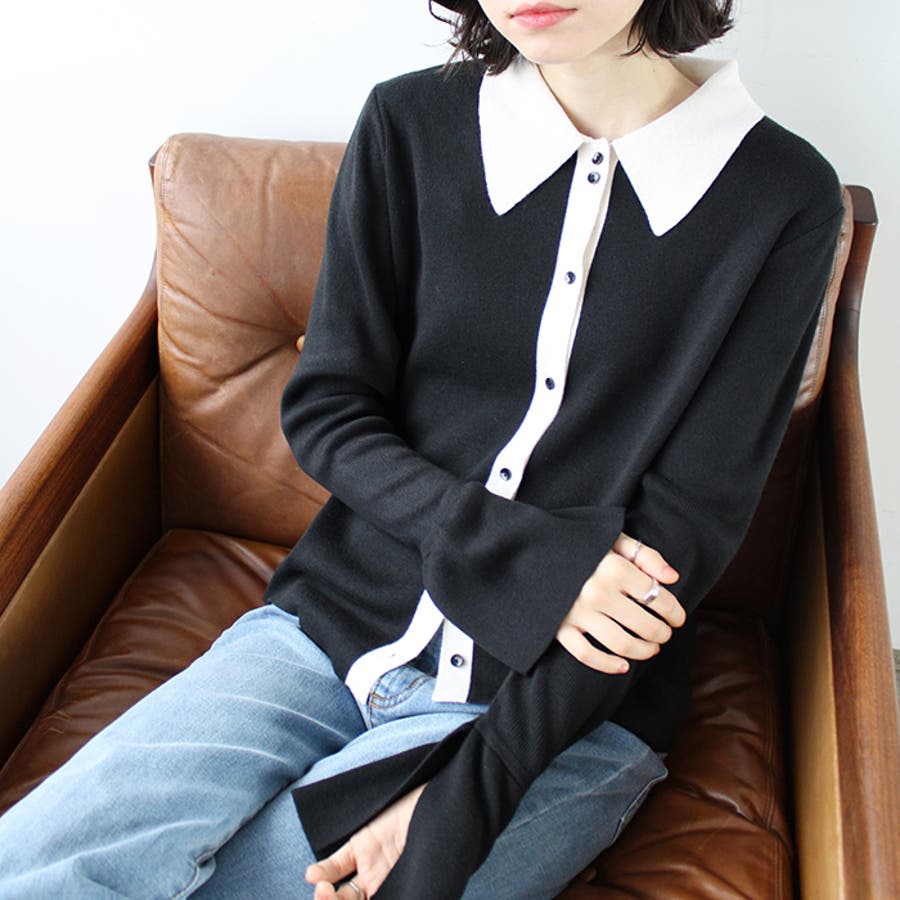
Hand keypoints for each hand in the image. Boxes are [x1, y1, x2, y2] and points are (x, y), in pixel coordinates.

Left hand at [305, 783, 426, 898]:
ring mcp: (369, 868)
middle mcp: (380, 887)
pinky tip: (314, 875)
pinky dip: (323, 870)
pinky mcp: (360, 845)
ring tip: (322, 890)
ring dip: (326, 896)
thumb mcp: (426, 875)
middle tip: (329, 899)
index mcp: (397, 896)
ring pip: (340, 893)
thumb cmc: (439, 842)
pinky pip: (338, 864)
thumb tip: (386, 896)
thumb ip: (404, 892)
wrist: (437, 803)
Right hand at [555, 532, 685, 673]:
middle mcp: (597, 592)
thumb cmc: (577, 544)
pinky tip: (623, 665)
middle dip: (662, 633)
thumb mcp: (611, 539)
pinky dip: (608, 665)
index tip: (678, 618)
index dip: (674, 611)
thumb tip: (672, 578)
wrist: (527, 550)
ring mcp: (577, 613)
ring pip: (622, 644)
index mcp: (613, 567)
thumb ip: (644, 555)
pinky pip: (587, 655)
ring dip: (643, 651)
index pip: (657, 597)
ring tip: (651, 648)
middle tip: (665, 633)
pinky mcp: (559, 628)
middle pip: (645, 625)